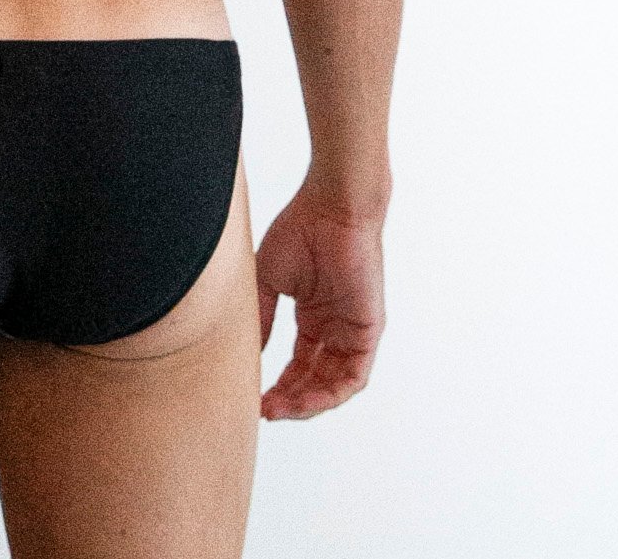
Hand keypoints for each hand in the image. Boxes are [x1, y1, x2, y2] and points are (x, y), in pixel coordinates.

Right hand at [255, 182, 385, 419]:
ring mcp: (353, 330)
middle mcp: (335, 327)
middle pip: (314, 379)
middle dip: (288, 399)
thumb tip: (249, 355)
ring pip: (333, 384)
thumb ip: (261, 318)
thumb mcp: (269, 280)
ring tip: (278, 409)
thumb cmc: (300, 231)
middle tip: (263, 410)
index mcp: (314, 315)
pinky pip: (353, 376)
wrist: (332, 208)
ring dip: (306, 403)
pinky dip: (329, 394)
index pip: (298, 363)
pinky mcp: (368, 330)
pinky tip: (304, 400)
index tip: (254, 397)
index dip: (277, 384)